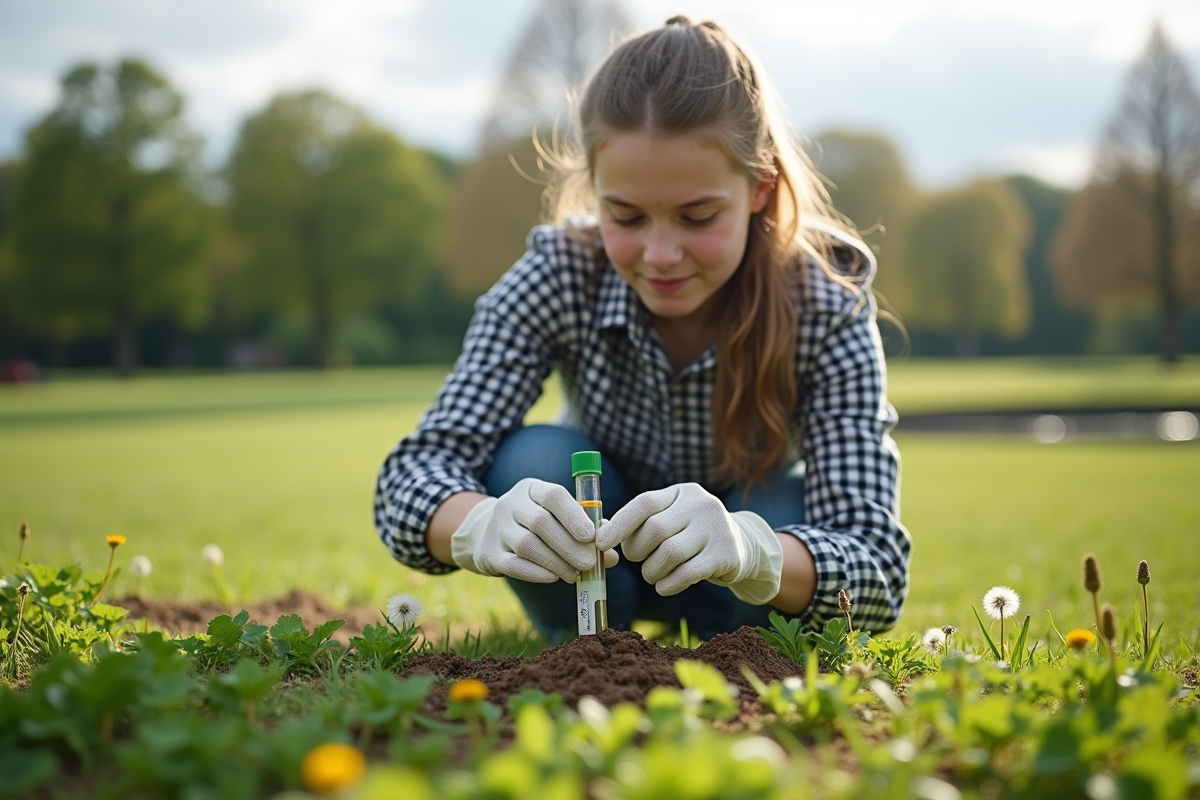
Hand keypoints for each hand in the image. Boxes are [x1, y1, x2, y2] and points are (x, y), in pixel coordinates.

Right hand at [450, 478, 617, 582]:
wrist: (486, 533)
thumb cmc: (535, 525)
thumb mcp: (555, 516)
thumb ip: (585, 531)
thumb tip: (612, 557)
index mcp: (531, 489)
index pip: (552, 495)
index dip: (573, 515)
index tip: (591, 536)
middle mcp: (510, 504)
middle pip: (540, 523)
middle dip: (569, 546)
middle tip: (590, 563)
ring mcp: (497, 528)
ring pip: (528, 545)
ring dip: (557, 562)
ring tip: (575, 574)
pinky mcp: (489, 553)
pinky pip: (514, 565)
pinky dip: (537, 573)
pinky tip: (554, 577)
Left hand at [597, 483, 782, 603]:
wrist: (743, 546)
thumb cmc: (692, 534)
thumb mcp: (672, 519)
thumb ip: (640, 523)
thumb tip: (600, 534)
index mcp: (681, 492)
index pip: (645, 502)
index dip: (620, 524)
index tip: (601, 543)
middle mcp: (701, 504)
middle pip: (655, 530)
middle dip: (637, 551)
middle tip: (637, 561)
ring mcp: (716, 528)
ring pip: (669, 553)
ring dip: (651, 571)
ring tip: (652, 575)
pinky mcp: (726, 554)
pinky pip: (687, 574)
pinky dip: (668, 584)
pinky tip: (664, 586)